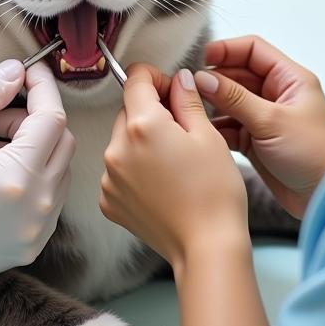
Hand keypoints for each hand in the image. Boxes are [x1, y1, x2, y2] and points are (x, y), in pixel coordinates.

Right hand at [0, 58, 74, 325]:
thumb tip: (15, 71)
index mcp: (19, 180)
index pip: (52, 118)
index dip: (43, 87)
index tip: (30, 68)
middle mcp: (39, 209)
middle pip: (61, 141)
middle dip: (31, 118)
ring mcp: (39, 231)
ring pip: (58, 167)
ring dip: (31, 147)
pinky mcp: (32, 245)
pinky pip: (49, 195)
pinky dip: (30, 174)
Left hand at [100, 64, 249, 269]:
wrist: (207, 247)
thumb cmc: (215, 193)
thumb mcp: (208, 136)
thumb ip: (187, 100)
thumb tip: (178, 79)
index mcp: (142, 125)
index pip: (135, 79)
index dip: (156, 78)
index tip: (172, 89)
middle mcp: (117, 148)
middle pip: (128, 111)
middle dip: (151, 112)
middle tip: (182, 130)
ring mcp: (109, 176)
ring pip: (122, 141)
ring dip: (141, 141)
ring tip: (173, 162)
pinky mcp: (109, 200)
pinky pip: (118, 170)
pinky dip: (135, 169)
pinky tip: (161, 182)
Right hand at [196, 36, 324, 219]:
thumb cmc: (313, 154)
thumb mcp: (271, 121)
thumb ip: (234, 98)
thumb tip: (202, 77)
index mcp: (289, 79)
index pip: (253, 50)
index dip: (227, 50)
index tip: (202, 60)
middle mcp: (276, 94)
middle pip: (237, 74)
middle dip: (214, 79)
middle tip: (191, 88)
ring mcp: (265, 117)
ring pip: (230, 100)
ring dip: (213, 104)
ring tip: (192, 110)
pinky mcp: (256, 140)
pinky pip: (230, 126)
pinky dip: (217, 128)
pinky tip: (204, 132)